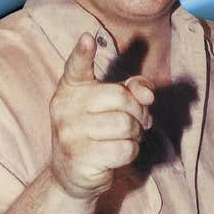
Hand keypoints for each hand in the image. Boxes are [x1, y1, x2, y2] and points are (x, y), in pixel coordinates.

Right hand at [49, 34, 153, 198]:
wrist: (72, 174)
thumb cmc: (97, 132)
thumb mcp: (112, 106)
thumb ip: (132, 90)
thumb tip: (148, 94)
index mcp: (71, 89)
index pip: (75, 67)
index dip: (82, 53)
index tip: (88, 38)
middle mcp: (65, 108)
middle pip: (121, 98)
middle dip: (139, 112)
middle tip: (138, 122)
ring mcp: (70, 134)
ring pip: (126, 125)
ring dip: (136, 134)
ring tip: (127, 138)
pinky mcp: (80, 158)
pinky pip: (125, 149)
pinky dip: (131, 152)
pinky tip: (119, 154)